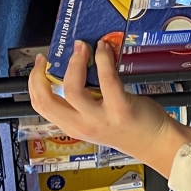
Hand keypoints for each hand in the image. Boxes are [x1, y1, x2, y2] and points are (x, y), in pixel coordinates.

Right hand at [27, 41, 190, 176]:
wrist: (156, 143)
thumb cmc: (127, 127)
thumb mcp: (96, 119)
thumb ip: (82, 102)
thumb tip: (74, 68)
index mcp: (73, 126)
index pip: (41, 106)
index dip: (34, 83)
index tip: (39, 65)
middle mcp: (83, 125)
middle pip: (47, 99)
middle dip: (44, 73)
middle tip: (51, 55)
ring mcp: (101, 119)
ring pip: (72, 88)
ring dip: (75, 63)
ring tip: (82, 47)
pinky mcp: (121, 109)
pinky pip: (106, 80)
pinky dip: (103, 60)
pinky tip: (104, 50)